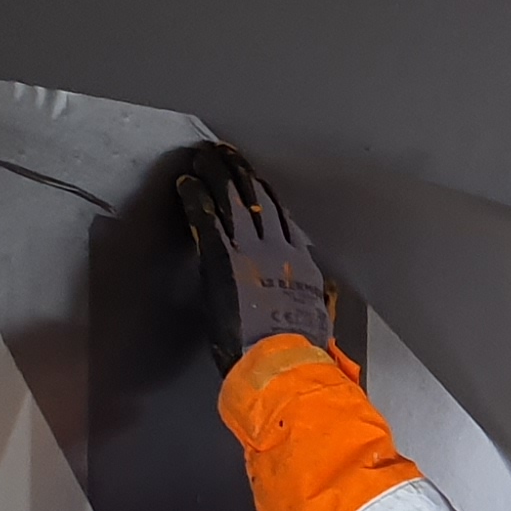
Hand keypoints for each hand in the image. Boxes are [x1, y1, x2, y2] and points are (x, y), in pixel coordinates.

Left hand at [177, 147, 334, 370]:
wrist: (282, 358)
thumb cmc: (298, 348)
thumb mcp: (317, 318)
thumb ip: (318, 299)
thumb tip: (326, 294)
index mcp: (299, 263)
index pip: (280, 217)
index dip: (264, 194)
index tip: (254, 178)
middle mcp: (277, 248)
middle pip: (256, 199)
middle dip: (239, 172)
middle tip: (226, 152)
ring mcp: (249, 250)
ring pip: (231, 200)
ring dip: (215, 174)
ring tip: (203, 156)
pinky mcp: (222, 259)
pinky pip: (206, 219)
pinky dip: (195, 199)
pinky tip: (185, 184)